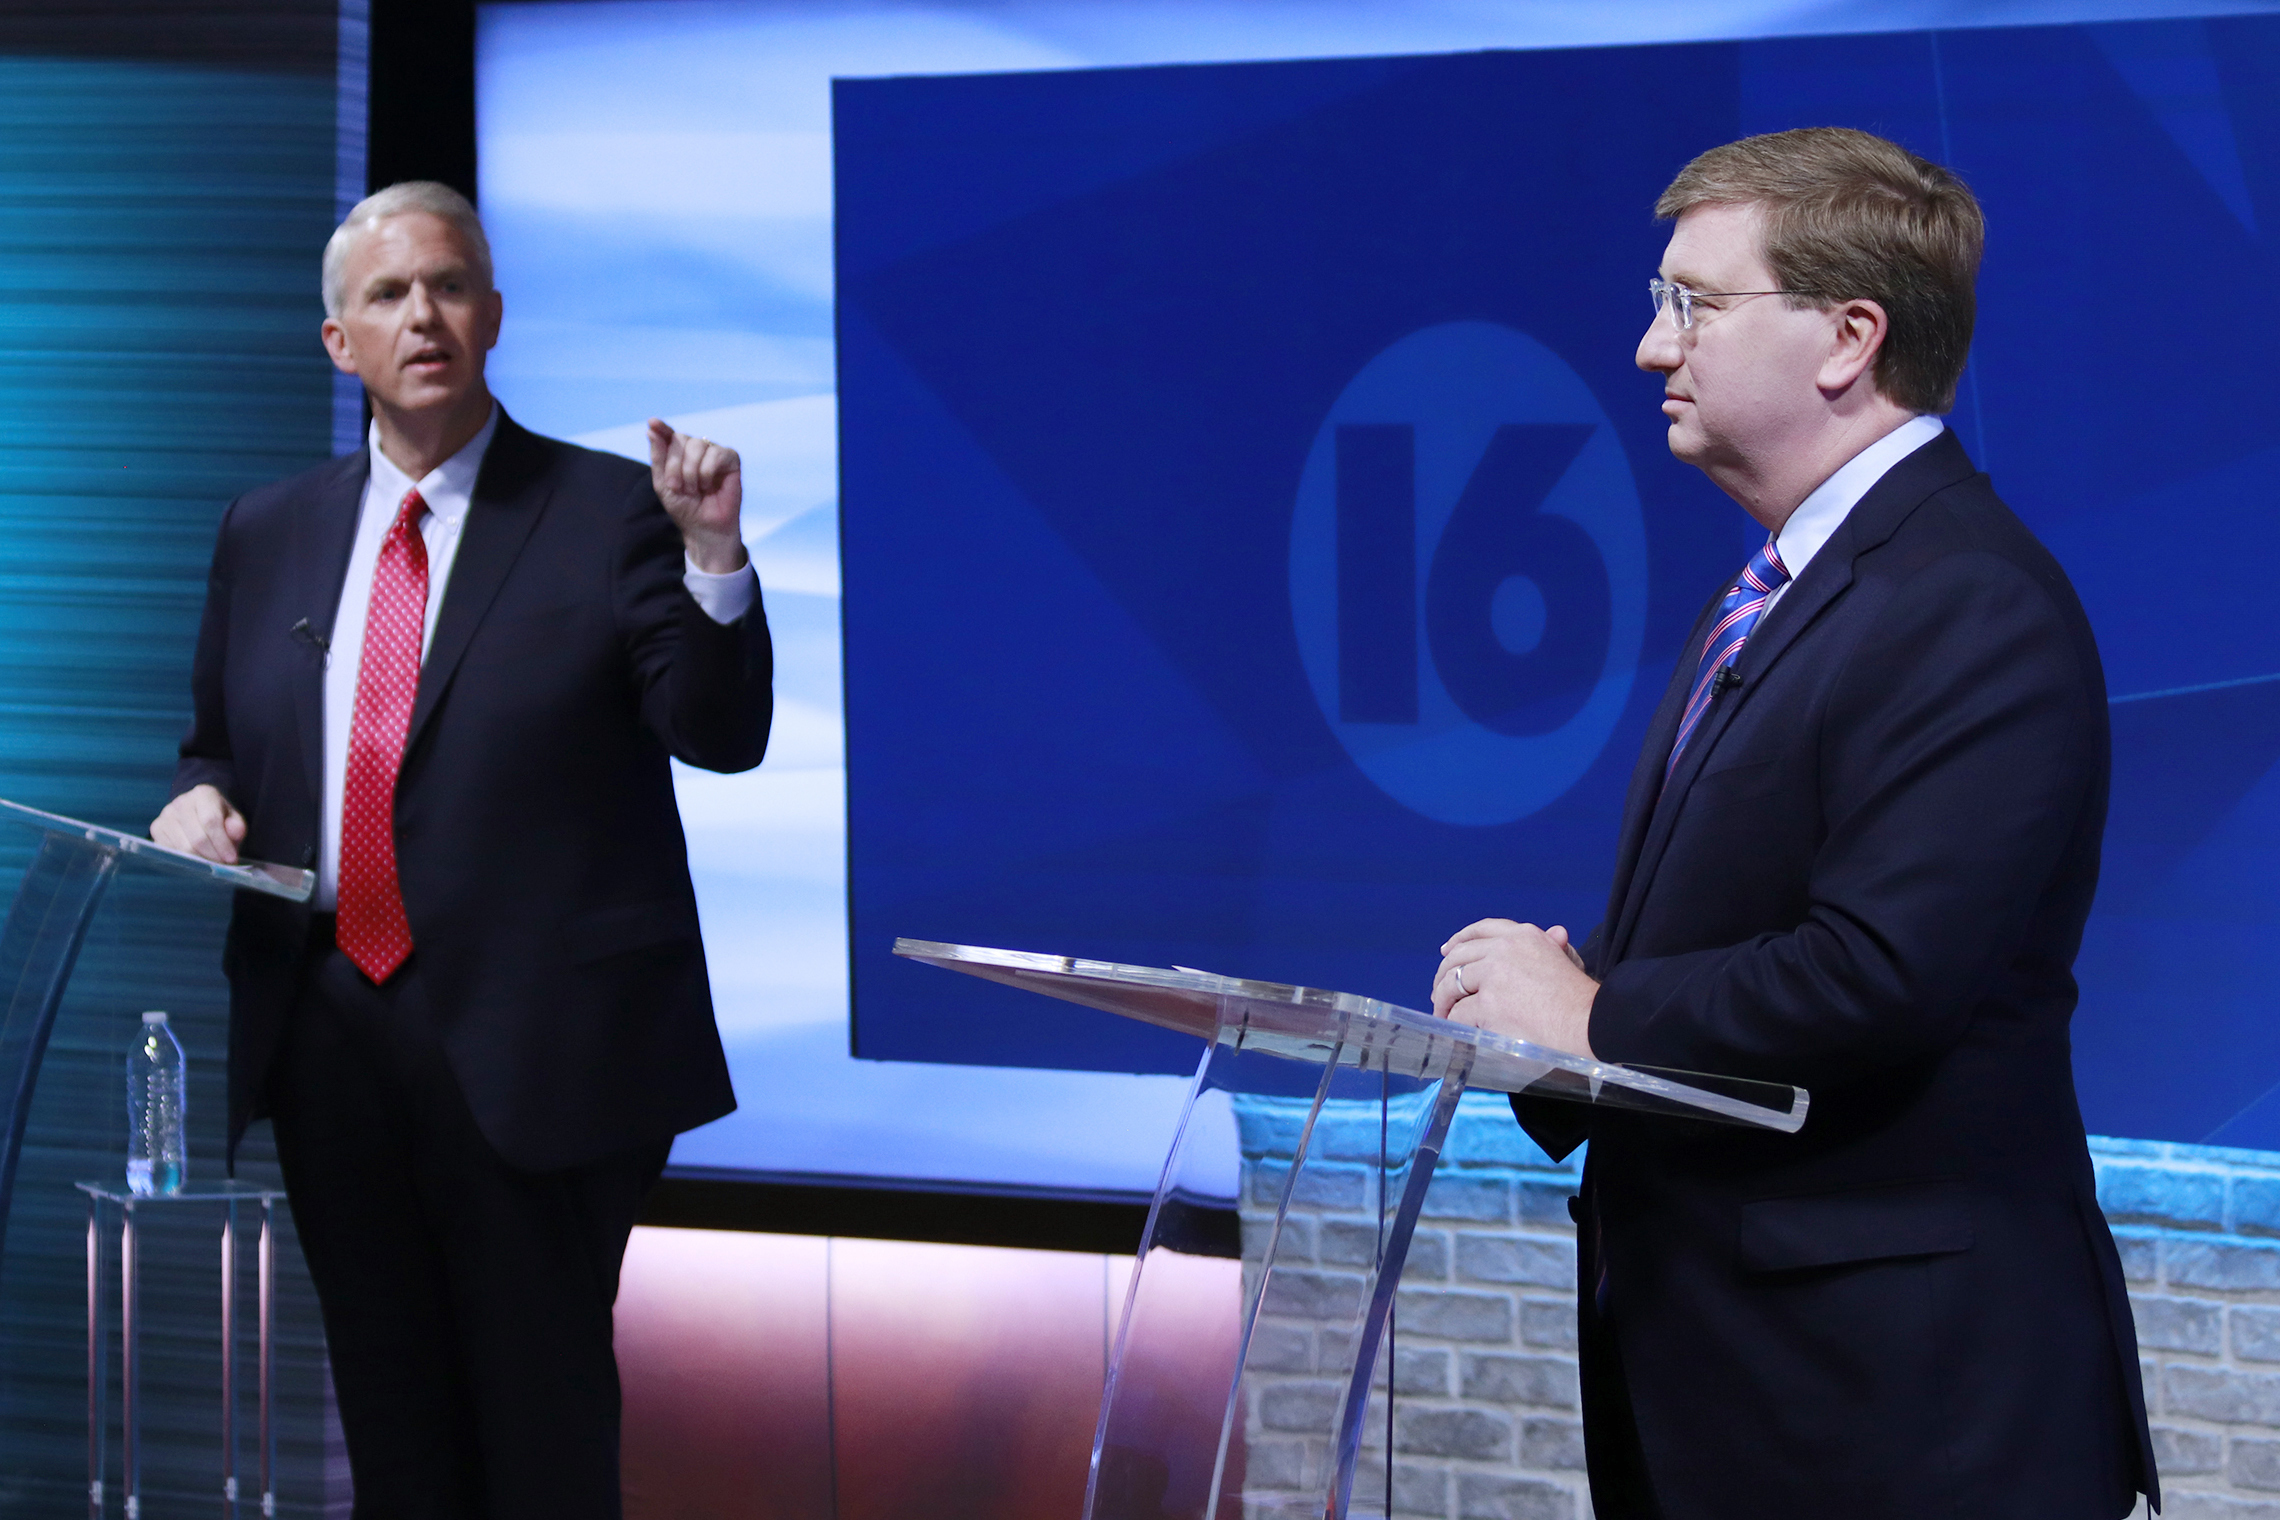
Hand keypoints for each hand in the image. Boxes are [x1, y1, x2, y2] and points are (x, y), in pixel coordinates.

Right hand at [152, 784, 246, 864]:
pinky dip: (186, 861)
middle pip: (197, 838)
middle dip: (213, 856)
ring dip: (201, 861)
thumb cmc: (219, 817)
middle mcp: (181, 802)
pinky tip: (197, 860)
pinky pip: (171, 852)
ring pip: (183, 848)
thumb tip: (235, 832)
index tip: (231, 858)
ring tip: (212, 863)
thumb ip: (237, 826)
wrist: (197, 812)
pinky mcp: (157, 828)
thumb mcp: (233, 818)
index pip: (211, 821)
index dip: (222, 843)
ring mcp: (166, 815)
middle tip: (223, 865)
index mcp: (203, 794)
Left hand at [647, 419, 746, 572]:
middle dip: (675, 466)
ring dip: (690, 471)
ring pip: (698, 445)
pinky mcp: (731, 459)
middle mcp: (697, 449)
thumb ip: (658, 456)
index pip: (669, 434)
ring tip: (694, 490)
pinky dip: (707, 472)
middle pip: (681, 438)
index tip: (653, 423)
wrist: (705, 528)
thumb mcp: (663, 484)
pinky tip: (709, 486)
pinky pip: (716, 454)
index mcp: (679, 453)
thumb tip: (652, 428)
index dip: (662, 428)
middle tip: (677, 488)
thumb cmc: (685, 508)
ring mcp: (714, 452)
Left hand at [1431, 919, 1599, 1058]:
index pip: (1482, 930)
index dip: (1459, 940)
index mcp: (1524, 935)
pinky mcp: (1489, 1003)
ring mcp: (1494, 975)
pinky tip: (1456, 1030)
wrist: (1589, 1022)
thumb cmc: (1582, 998)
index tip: (1446, 950)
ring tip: (1444, 1014)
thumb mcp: (1569, 960)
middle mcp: (1504, 949)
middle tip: (1439, 993)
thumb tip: (1556, 931)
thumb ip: (1555, 946)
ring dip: (1443, 1001)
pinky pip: (1459, 1013)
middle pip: (1459, 956)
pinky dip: (1454, 1023)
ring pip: (1453, 984)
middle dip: (1444, 975)